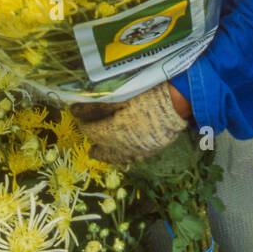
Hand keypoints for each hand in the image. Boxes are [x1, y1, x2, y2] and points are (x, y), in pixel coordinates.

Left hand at [71, 81, 189, 164]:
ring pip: (118, 157)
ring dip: (108, 153)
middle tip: (90, 144)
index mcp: (111, 132)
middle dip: (95, 144)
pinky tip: (125, 153)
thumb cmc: (147, 94)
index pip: (91, 131)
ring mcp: (138, 150)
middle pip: (102, 149)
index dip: (85, 123)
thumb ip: (96, 106)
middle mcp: (122, 146)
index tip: (82, 118)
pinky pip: (134, 157)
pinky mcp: (152, 149)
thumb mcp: (120, 95)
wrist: (178, 102)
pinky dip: (126, 156)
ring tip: (101, 152)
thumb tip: (74, 110)